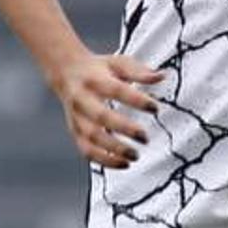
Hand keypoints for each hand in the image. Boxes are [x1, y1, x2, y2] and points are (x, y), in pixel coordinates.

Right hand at [48, 52, 162, 168]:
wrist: (65, 73)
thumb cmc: (99, 69)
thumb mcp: (119, 63)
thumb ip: (140, 72)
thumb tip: (162, 76)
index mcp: (96, 79)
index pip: (117, 90)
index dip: (136, 100)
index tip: (155, 108)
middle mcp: (82, 99)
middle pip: (101, 116)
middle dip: (124, 129)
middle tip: (145, 138)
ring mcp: (76, 117)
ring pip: (91, 137)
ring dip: (114, 150)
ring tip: (135, 156)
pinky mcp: (74, 131)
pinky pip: (86, 150)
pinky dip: (104, 161)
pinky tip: (124, 164)